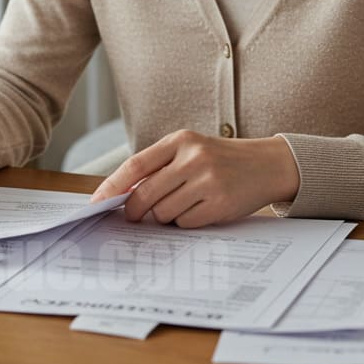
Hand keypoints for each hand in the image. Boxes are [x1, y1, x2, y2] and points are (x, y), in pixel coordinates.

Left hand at [90, 130, 299, 227]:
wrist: (267, 164)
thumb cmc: (221, 159)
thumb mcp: (191, 150)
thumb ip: (159, 167)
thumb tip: (122, 195)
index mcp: (180, 140)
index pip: (136, 165)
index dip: (112, 186)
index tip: (96, 202)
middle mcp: (193, 158)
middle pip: (145, 194)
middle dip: (134, 210)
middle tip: (134, 216)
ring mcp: (207, 181)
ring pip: (163, 212)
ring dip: (164, 216)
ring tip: (181, 204)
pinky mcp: (220, 204)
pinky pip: (185, 223)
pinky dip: (185, 222)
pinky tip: (199, 210)